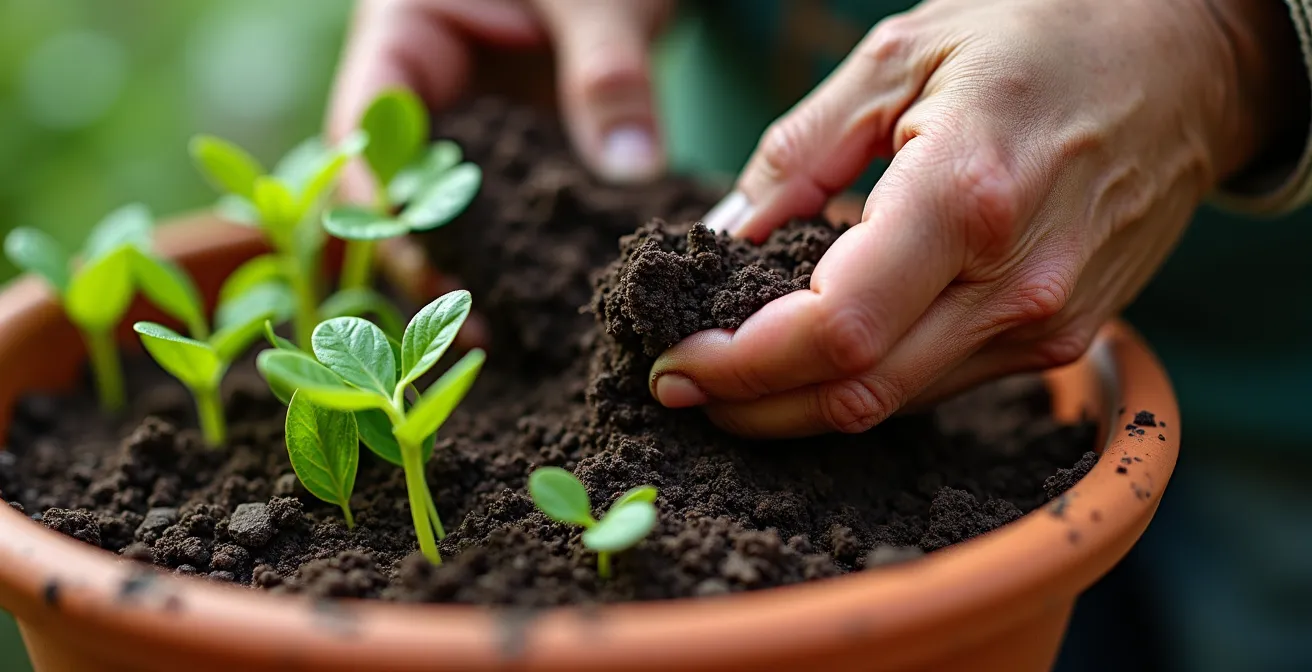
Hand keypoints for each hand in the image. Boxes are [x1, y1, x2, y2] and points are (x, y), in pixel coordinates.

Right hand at [324, 0, 671, 339]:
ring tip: (499, 336)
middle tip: (463, 323)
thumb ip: (609, 73)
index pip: (366, 125)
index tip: (418, 258)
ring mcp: (470, 122)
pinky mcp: (517, 149)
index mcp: (407, 32)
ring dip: (466, 267)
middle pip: (394, 183)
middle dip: (422, 255)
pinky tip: (541, 301)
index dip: (379, 198)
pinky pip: (505, 206)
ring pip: (445, 205)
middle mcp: (426, 86)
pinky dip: (518, 252)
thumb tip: (630, 171)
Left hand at [651, 0, 1306, 437]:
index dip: (740, 365)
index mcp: (966, 199)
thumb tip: (723, 235)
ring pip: (891, 403)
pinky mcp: (1058, 340)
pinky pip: (935, 385)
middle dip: (748, 403)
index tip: (673, 359)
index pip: (833, 329)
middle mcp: (1015, 285)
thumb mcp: (899, 56)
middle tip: (675, 383)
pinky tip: (813, 350)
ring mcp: (1044, 324)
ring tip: (728, 372)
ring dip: (796, 402)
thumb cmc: (1041, 38)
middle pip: (853, 392)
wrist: (1184, 69)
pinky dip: (859, 380)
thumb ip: (799, 152)